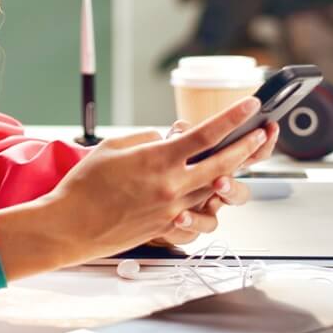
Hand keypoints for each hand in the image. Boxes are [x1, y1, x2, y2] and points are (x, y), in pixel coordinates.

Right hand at [0, 98, 272, 278]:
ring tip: (238, 162)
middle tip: (262, 133)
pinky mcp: (166, 227)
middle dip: (248, 146)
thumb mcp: (113, 147)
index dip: (233, 117)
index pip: (206, 134)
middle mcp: (172, 185)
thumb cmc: (85, 185)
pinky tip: (208, 197)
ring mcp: (172, 209)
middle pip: (224, 163)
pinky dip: (206, 205)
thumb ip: (147, 139)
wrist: (71, 226)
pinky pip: (198, 217)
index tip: (249, 104)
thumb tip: (168, 139)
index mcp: (159, 160)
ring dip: (230, 174)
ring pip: (215, 190)